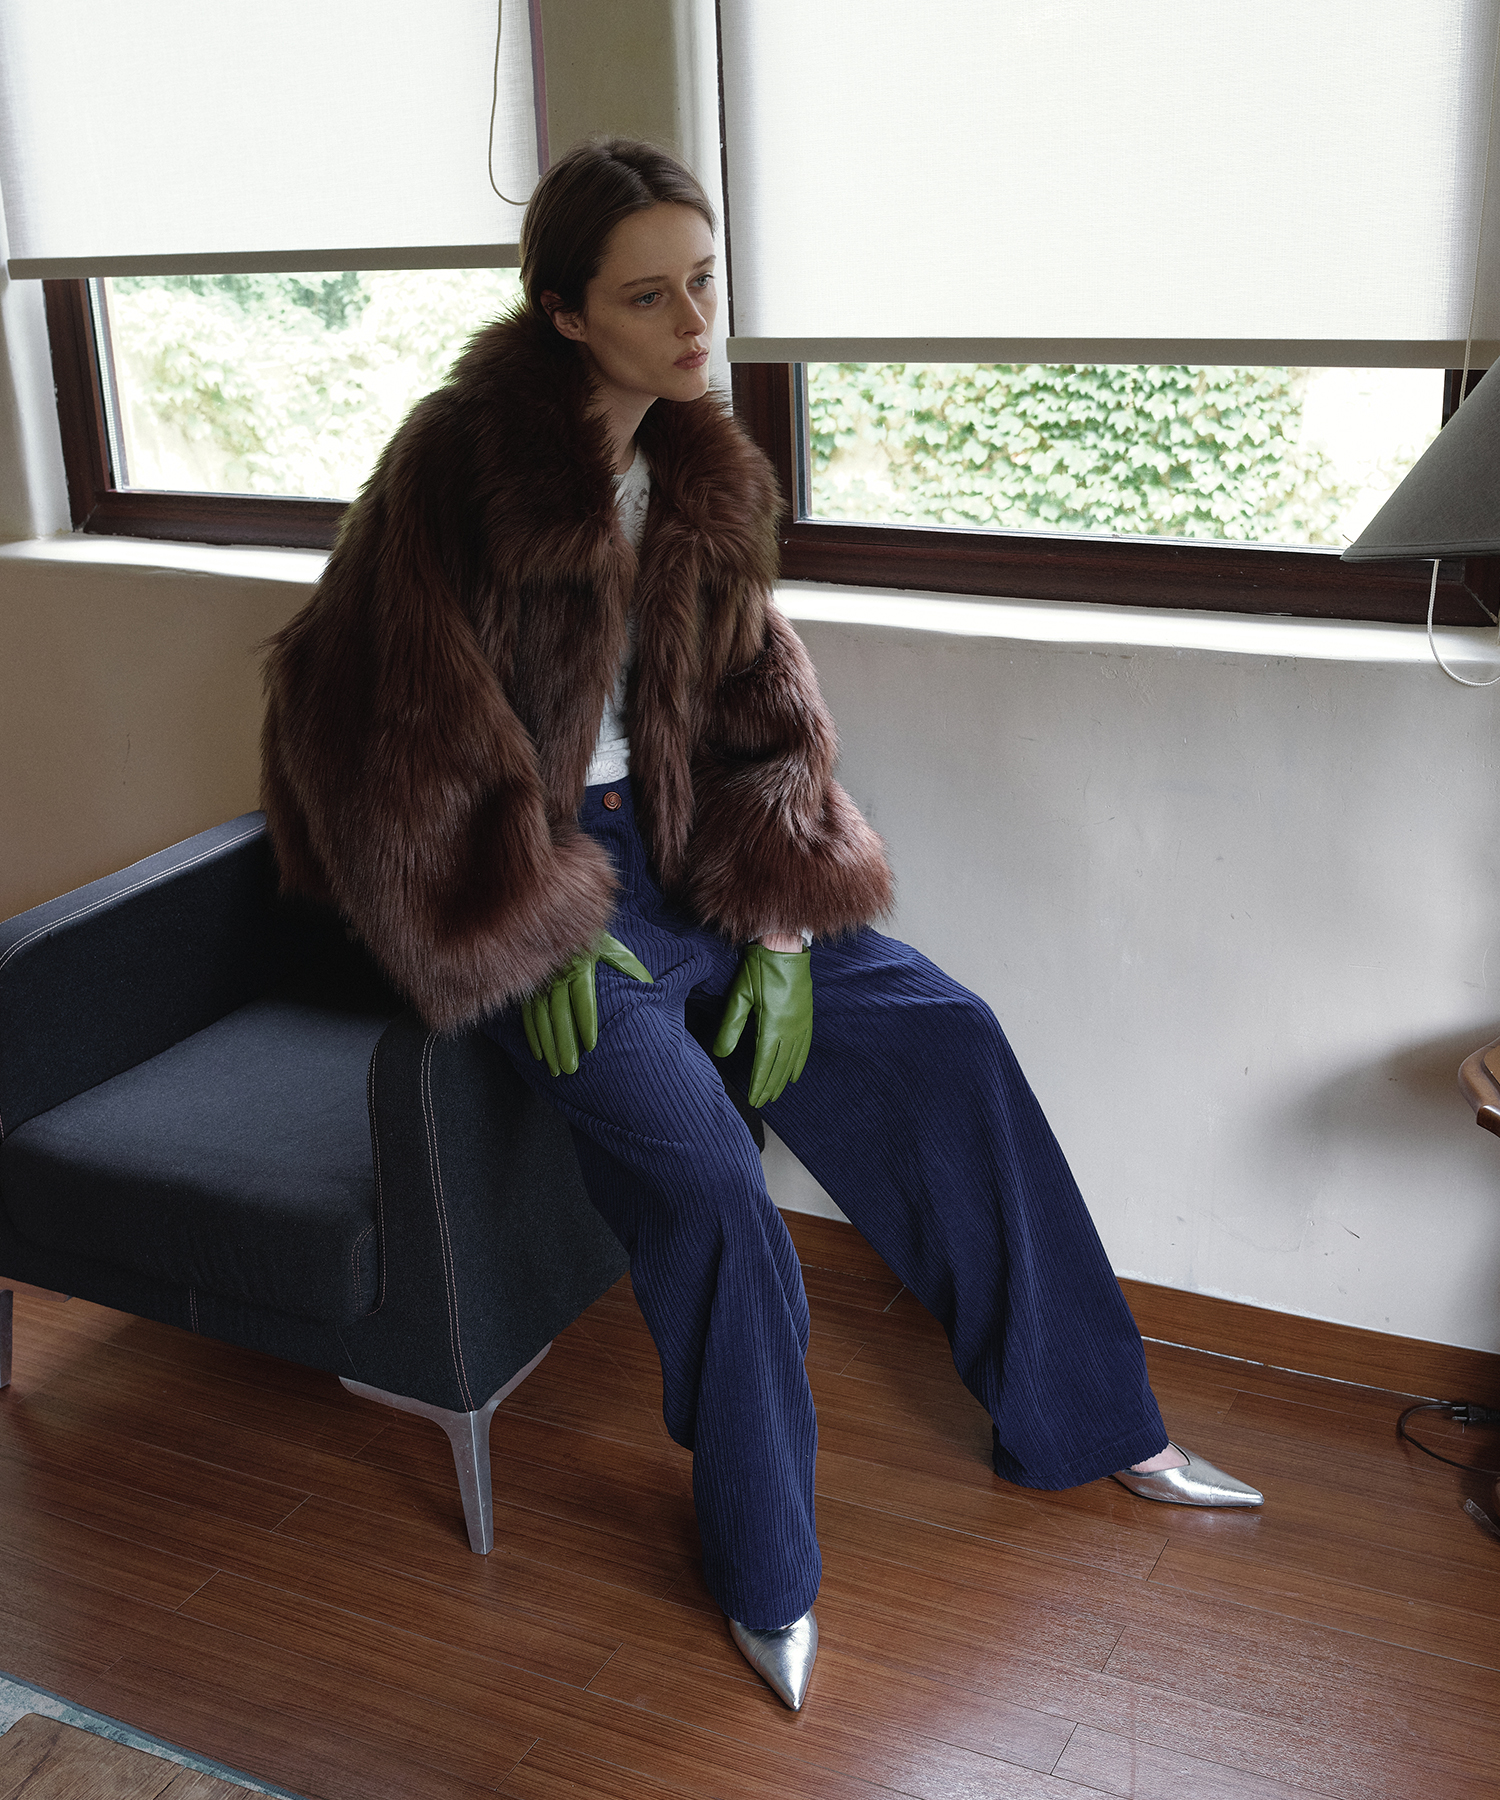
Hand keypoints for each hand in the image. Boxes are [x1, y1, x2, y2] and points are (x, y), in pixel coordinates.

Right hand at [522, 932, 652, 1075]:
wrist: (554, 916)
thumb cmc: (587, 934)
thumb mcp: (608, 944)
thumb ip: (626, 963)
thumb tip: (648, 982)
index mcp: (579, 965)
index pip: (583, 998)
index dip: (586, 1022)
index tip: (591, 1045)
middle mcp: (557, 975)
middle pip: (560, 1014)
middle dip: (565, 1043)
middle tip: (571, 1069)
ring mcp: (539, 982)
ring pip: (542, 1018)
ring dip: (548, 1045)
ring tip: (556, 1068)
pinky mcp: (528, 987)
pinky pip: (528, 1014)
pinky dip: (532, 1035)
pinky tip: (538, 1054)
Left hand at [712, 942, 812, 1107]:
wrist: (784, 948)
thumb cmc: (759, 969)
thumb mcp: (740, 996)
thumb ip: (730, 1026)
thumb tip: (720, 1053)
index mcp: (771, 1025)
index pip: (763, 1063)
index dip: (758, 1083)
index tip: (754, 1099)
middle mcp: (789, 1029)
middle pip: (779, 1065)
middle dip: (770, 1086)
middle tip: (763, 1102)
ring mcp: (800, 1023)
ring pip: (792, 1059)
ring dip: (784, 1078)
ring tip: (777, 1093)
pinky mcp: (806, 1016)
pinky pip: (804, 1046)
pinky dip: (799, 1063)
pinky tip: (796, 1073)